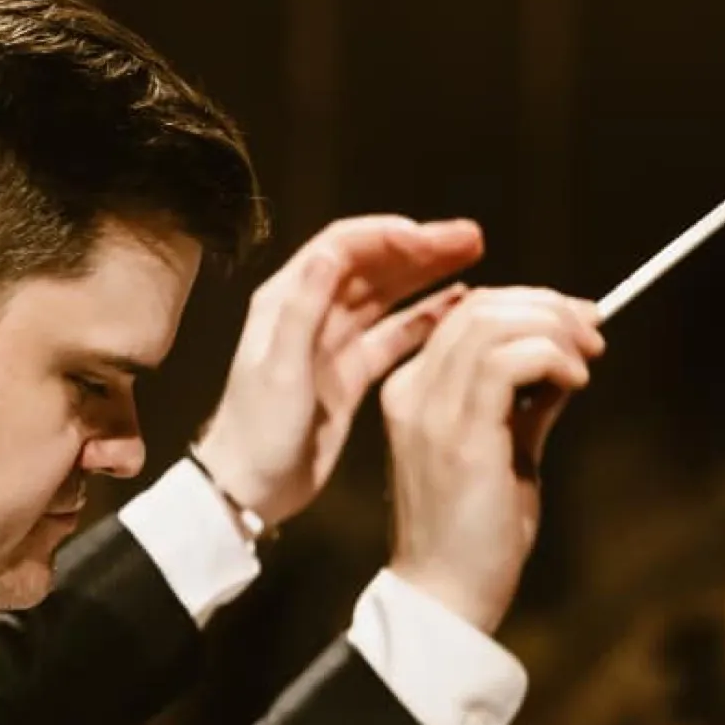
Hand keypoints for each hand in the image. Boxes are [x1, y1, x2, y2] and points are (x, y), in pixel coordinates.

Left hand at [194, 216, 485, 527]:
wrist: (251, 488)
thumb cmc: (258, 431)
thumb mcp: (279, 369)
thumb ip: (304, 310)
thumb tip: (332, 251)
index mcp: (286, 298)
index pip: (342, 247)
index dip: (388, 237)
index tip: (431, 239)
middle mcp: (312, 310)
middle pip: (372, 265)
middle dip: (420, 248)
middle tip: (471, 237)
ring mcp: (334, 342)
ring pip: (387, 296)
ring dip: (427, 276)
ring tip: (473, 260)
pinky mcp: (352, 373)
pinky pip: (392, 336)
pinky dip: (424, 320)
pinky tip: (456, 308)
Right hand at [383, 286, 603, 635]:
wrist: (446, 598)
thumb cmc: (475, 538)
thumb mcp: (505, 455)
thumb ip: (526, 407)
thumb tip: (565, 366)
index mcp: (412, 392)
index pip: (467, 315)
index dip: (528, 305)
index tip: (579, 323)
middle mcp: (410, 391)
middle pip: (480, 306)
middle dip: (548, 307)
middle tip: (594, 334)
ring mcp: (429, 409)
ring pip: (493, 321)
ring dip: (554, 330)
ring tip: (587, 362)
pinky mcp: (459, 432)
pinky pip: (508, 358)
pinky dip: (550, 356)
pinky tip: (575, 382)